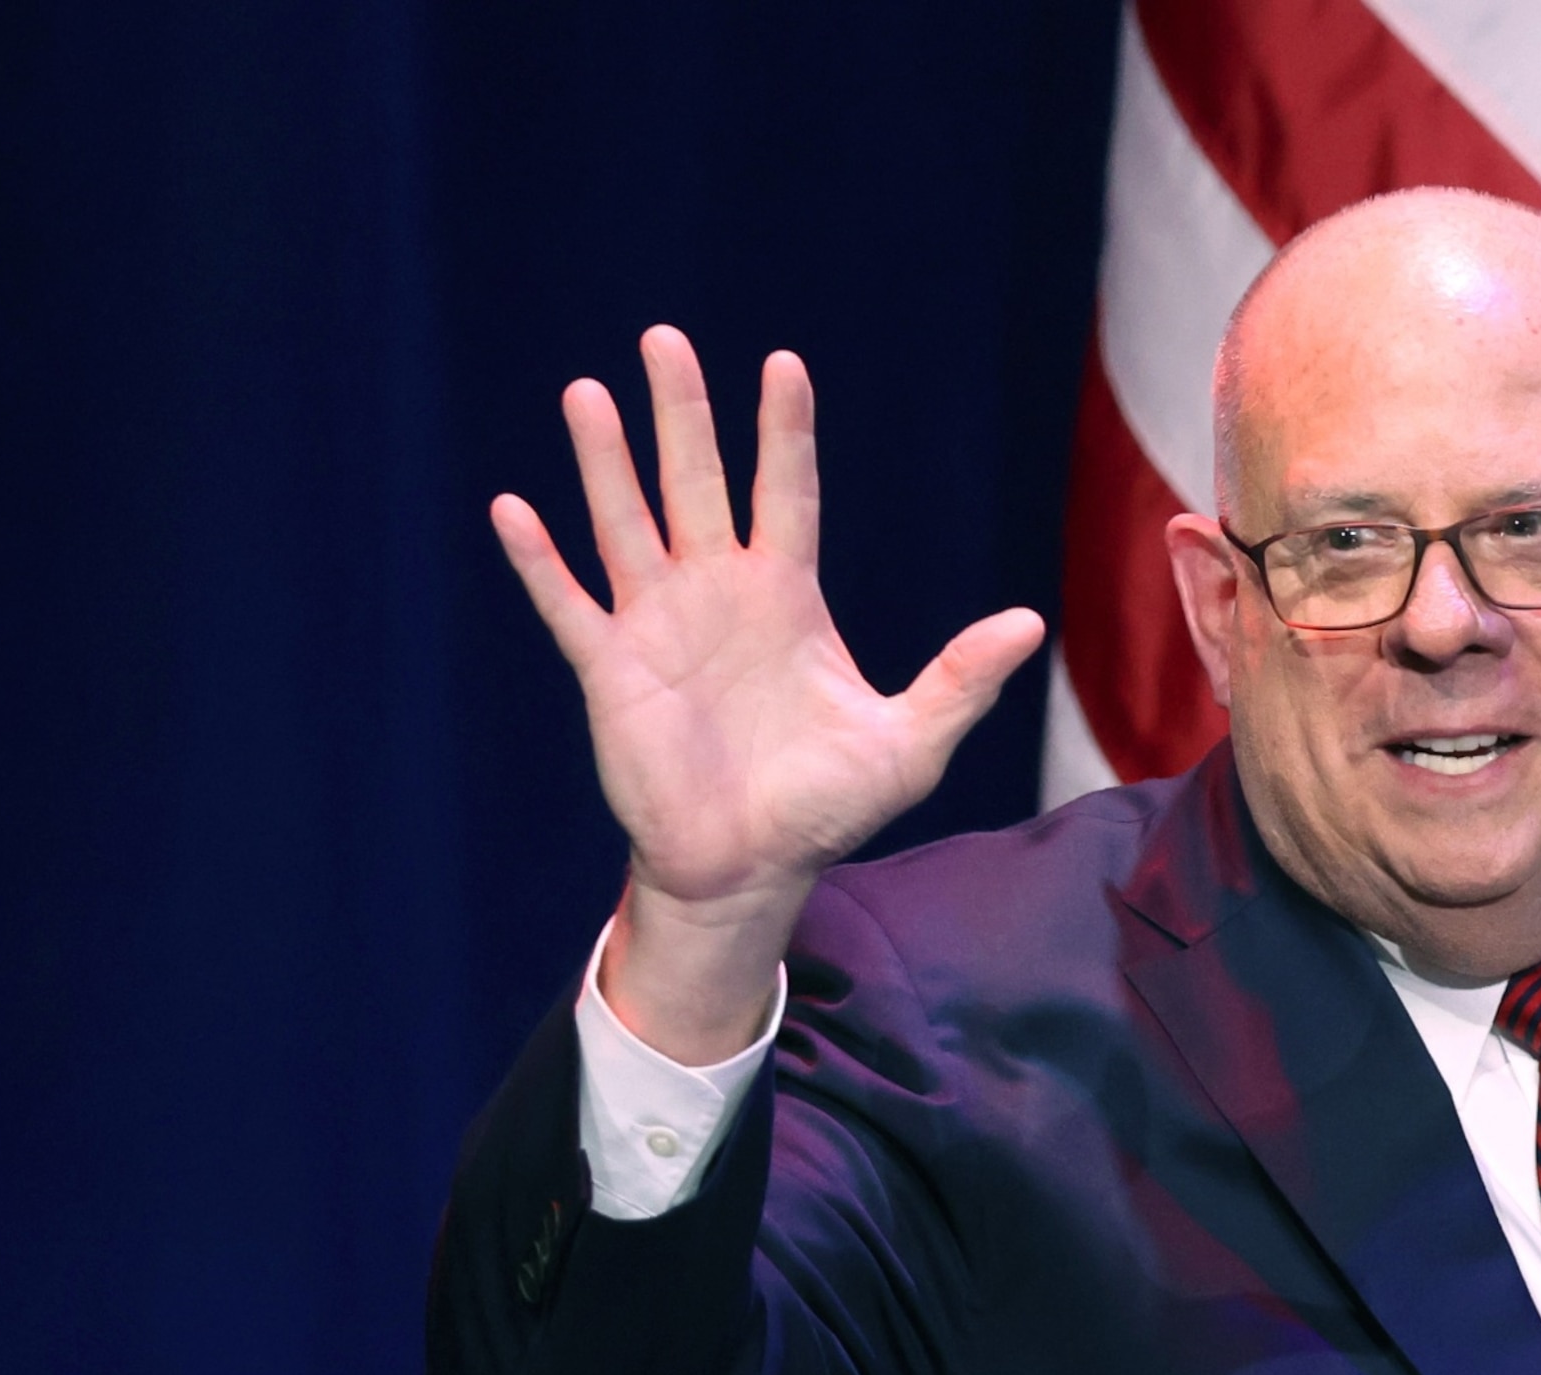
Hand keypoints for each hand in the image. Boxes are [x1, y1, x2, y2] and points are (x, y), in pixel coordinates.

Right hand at [492, 328, 1044, 1061]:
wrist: (749, 869)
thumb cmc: (826, 808)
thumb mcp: (908, 744)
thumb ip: (959, 680)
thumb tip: (1028, 622)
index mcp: (787, 596)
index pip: (785, 490)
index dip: (783, 431)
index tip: (782, 363)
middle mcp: (717, 592)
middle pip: (695, 481)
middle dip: (680, 414)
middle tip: (663, 340)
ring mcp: (658, 625)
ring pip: (624, 522)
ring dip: (605, 461)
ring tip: (587, 393)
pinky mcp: (610, 670)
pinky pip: (569, 603)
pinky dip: (540, 560)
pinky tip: (512, 507)